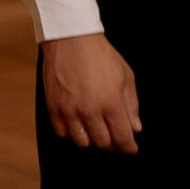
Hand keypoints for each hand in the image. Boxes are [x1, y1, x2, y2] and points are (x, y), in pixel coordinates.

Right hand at [41, 29, 140, 152]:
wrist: (71, 39)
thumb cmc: (101, 55)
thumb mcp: (125, 76)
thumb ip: (131, 104)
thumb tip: (135, 127)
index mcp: (111, 102)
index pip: (122, 137)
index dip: (128, 148)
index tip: (131, 149)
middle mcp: (90, 110)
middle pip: (102, 143)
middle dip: (112, 143)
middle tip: (115, 137)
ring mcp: (70, 110)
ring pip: (82, 142)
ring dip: (91, 139)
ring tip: (96, 129)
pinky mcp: (54, 107)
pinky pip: (63, 133)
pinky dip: (72, 132)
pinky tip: (78, 123)